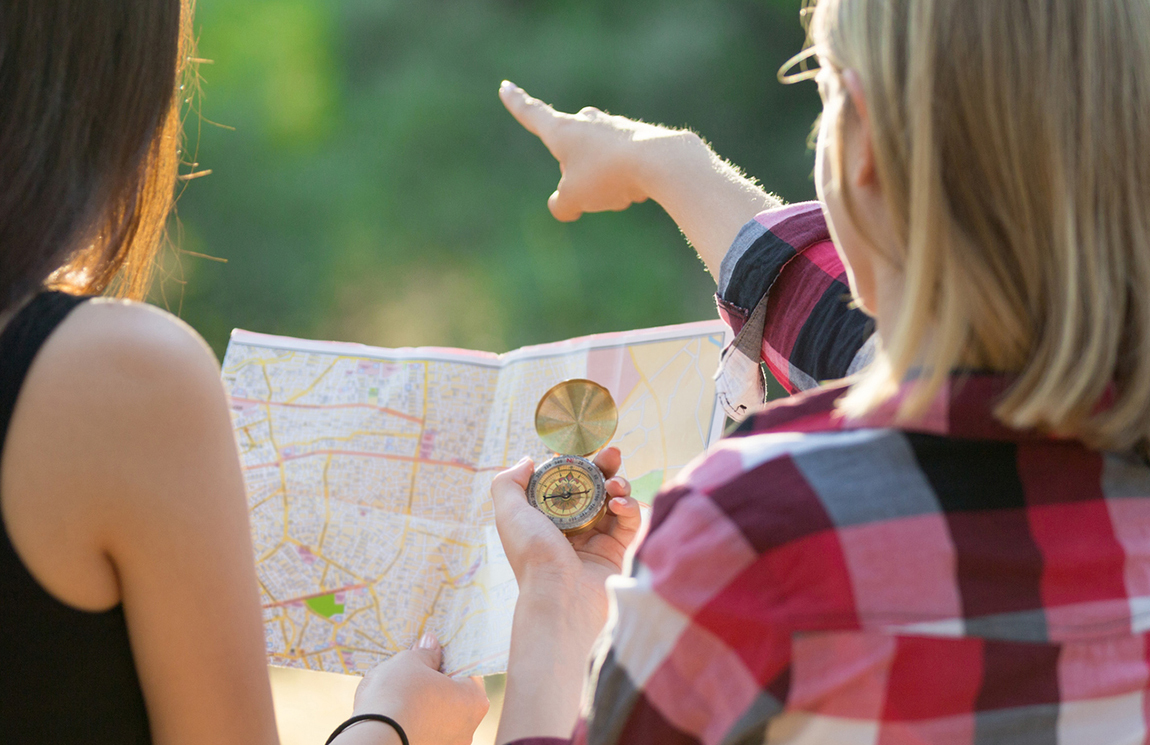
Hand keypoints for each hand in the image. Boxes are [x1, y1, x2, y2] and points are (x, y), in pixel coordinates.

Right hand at [340, 634, 487, 744]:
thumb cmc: (397, 696)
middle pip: (453, 695)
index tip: (431, 652)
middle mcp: (468, 728)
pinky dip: (412, 722)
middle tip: (412, 669)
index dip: (448, 658)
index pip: (467, 671)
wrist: (372, 741)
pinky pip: (424, 731)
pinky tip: (392, 713)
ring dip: (422, 703)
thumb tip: (430, 644)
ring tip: (396, 692)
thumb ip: (425, 653)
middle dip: (434, 682)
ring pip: (437, 715)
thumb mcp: (410, 662)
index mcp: (474, 700)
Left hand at [491, 447, 640, 625]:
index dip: (574, 463)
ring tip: (616, 485)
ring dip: (619, 484)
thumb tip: (527, 461)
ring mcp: (596, 537)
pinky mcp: (618, 550)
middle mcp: (571, 525)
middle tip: (612, 453)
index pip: (564, 480)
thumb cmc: (533, 556)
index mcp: (545, 516)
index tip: (581, 450)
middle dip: (604, 466)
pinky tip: (620, 505)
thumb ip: (509, 482)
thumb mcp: (509, 514)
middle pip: (593, 486)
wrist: (561, 597)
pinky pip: (629, 521)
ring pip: (614, 499)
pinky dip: (630, 507)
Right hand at [498, 80, 777, 279]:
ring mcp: (616, 127)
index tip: (506, 86)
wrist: (660, 162)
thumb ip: (561, 205)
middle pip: (572, 137)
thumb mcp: (574, 199)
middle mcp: (587, 123)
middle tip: (584, 176)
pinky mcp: (641, 137)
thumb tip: (563, 206)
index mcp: (562, 130)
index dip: (517, 103)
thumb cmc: (606, 175)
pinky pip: (626, 166)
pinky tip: (641, 188)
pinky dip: (627, 180)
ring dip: (605, 178)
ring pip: (600, 157)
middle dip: (574, 158)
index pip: (532, 114)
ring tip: (619, 190)